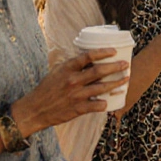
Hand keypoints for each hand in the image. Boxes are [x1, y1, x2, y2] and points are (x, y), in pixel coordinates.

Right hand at [11, 48, 129, 135]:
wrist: (35, 110)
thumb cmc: (47, 89)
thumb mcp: (57, 72)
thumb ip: (72, 66)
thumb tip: (88, 58)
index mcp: (67, 68)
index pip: (88, 56)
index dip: (103, 52)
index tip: (114, 51)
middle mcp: (73, 80)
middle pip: (99, 71)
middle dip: (115, 67)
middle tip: (126, 64)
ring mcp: (76, 95)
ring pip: (102, 88)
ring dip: (116, 83)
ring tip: (125, 79)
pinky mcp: (77, 109)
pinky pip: (96, 105)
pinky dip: (104, 103)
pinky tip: (109, 101)